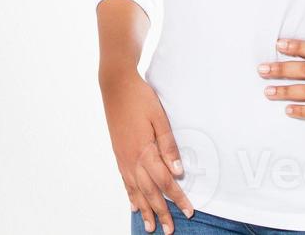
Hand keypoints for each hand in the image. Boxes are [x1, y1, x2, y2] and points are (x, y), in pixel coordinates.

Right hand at [99, 68, 194, 233]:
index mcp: (145, 151)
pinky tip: (133, 204)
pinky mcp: (118, 153)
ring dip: (144, 209)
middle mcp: (132, 158)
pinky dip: (130, 194)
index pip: (164, 181)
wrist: (116, 85)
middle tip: (169, 230)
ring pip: (135, 190)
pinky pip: (125, 180)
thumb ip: (169, 146)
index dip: (177, 198)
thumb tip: (178, 172)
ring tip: (150, 226)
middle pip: (149, 191)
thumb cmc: (140, 98)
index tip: (188, 212)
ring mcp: (123, 157)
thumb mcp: (159, 118)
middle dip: (161, 212)